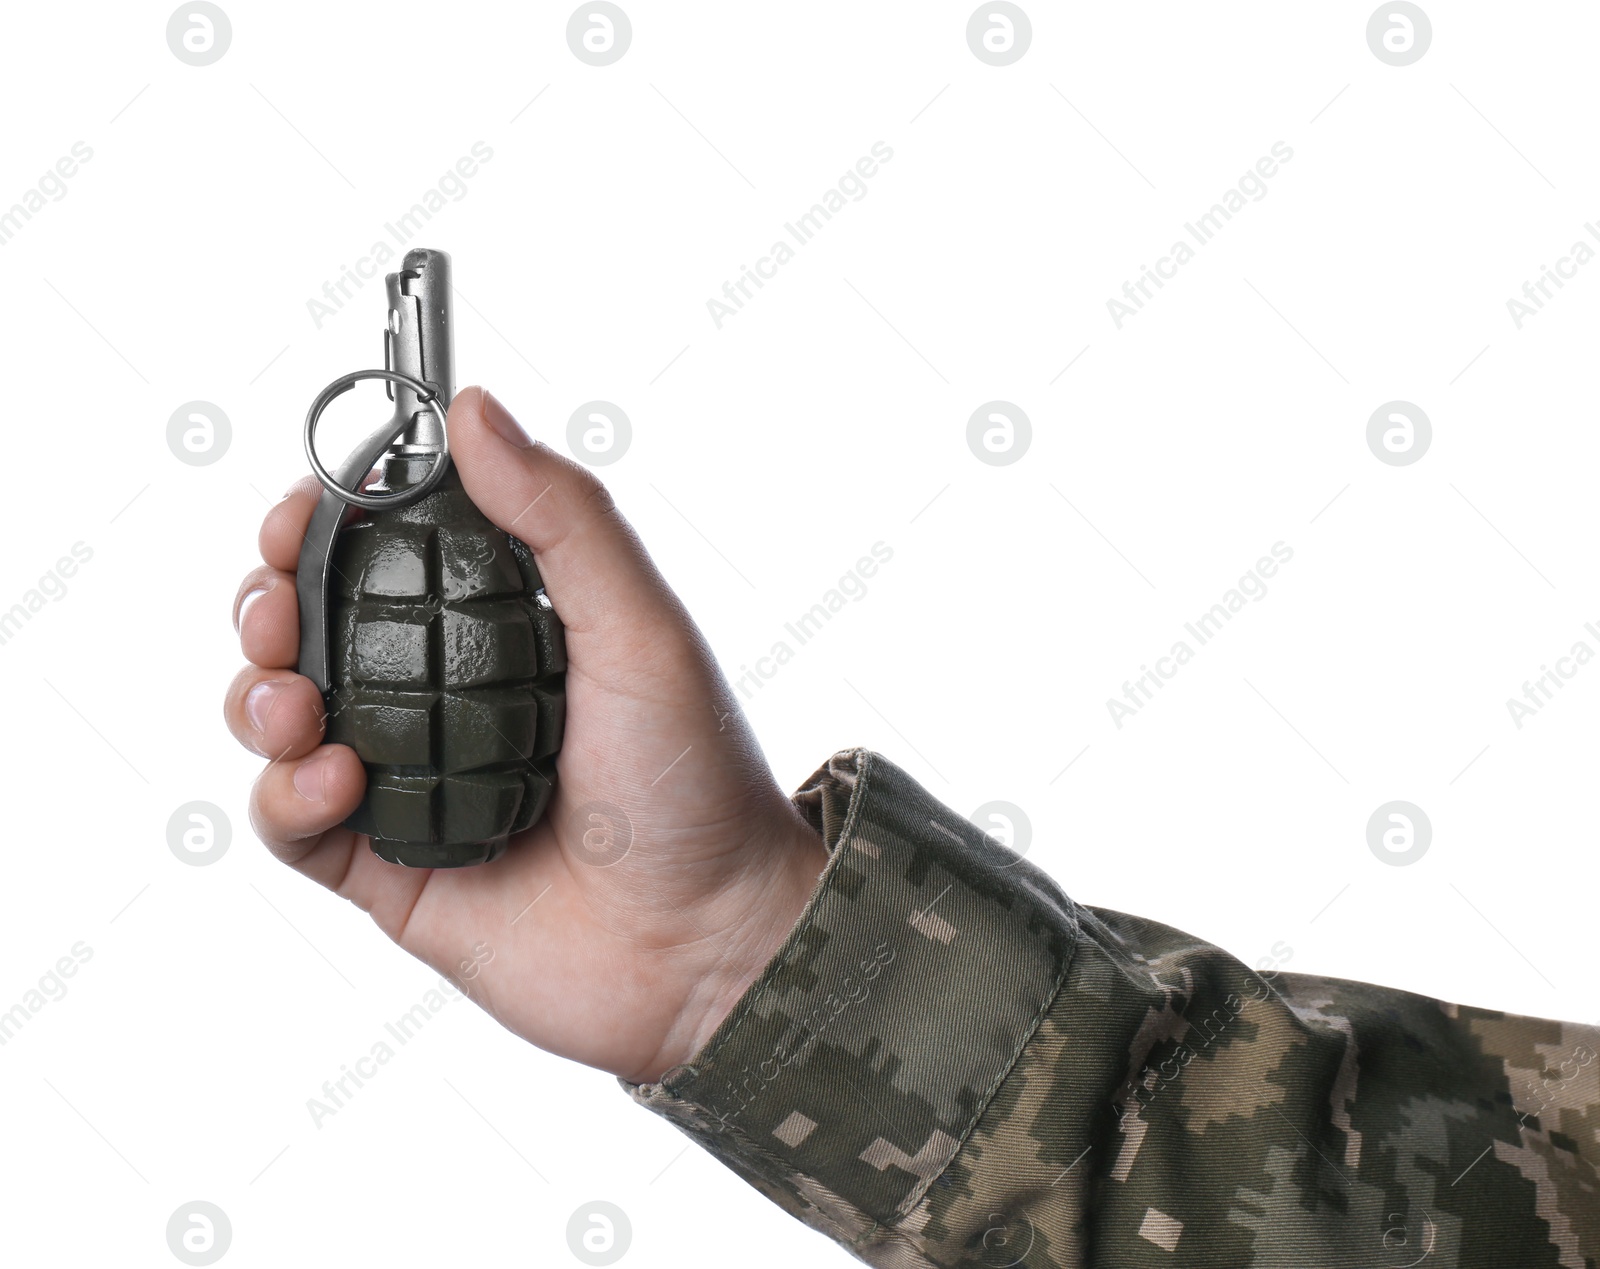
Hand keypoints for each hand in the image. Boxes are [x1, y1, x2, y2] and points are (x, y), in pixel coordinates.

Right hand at [224, 387, 827, 1083]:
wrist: (711, 945)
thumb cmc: (696, 784)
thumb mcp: (640, 629)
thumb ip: (561, 518)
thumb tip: (473, 411)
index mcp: (502, 631)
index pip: (384, 556)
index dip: (327, 525)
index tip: (301, 509)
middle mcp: (448, 700)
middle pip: (313, 631)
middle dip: (270, 605)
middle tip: (274, 606)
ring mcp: (413, 785)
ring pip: (282, 720)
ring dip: (259, 695)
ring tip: (296, 706)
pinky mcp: (390, 871)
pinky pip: (294, 825)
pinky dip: (286, 794)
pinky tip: (332, 778)